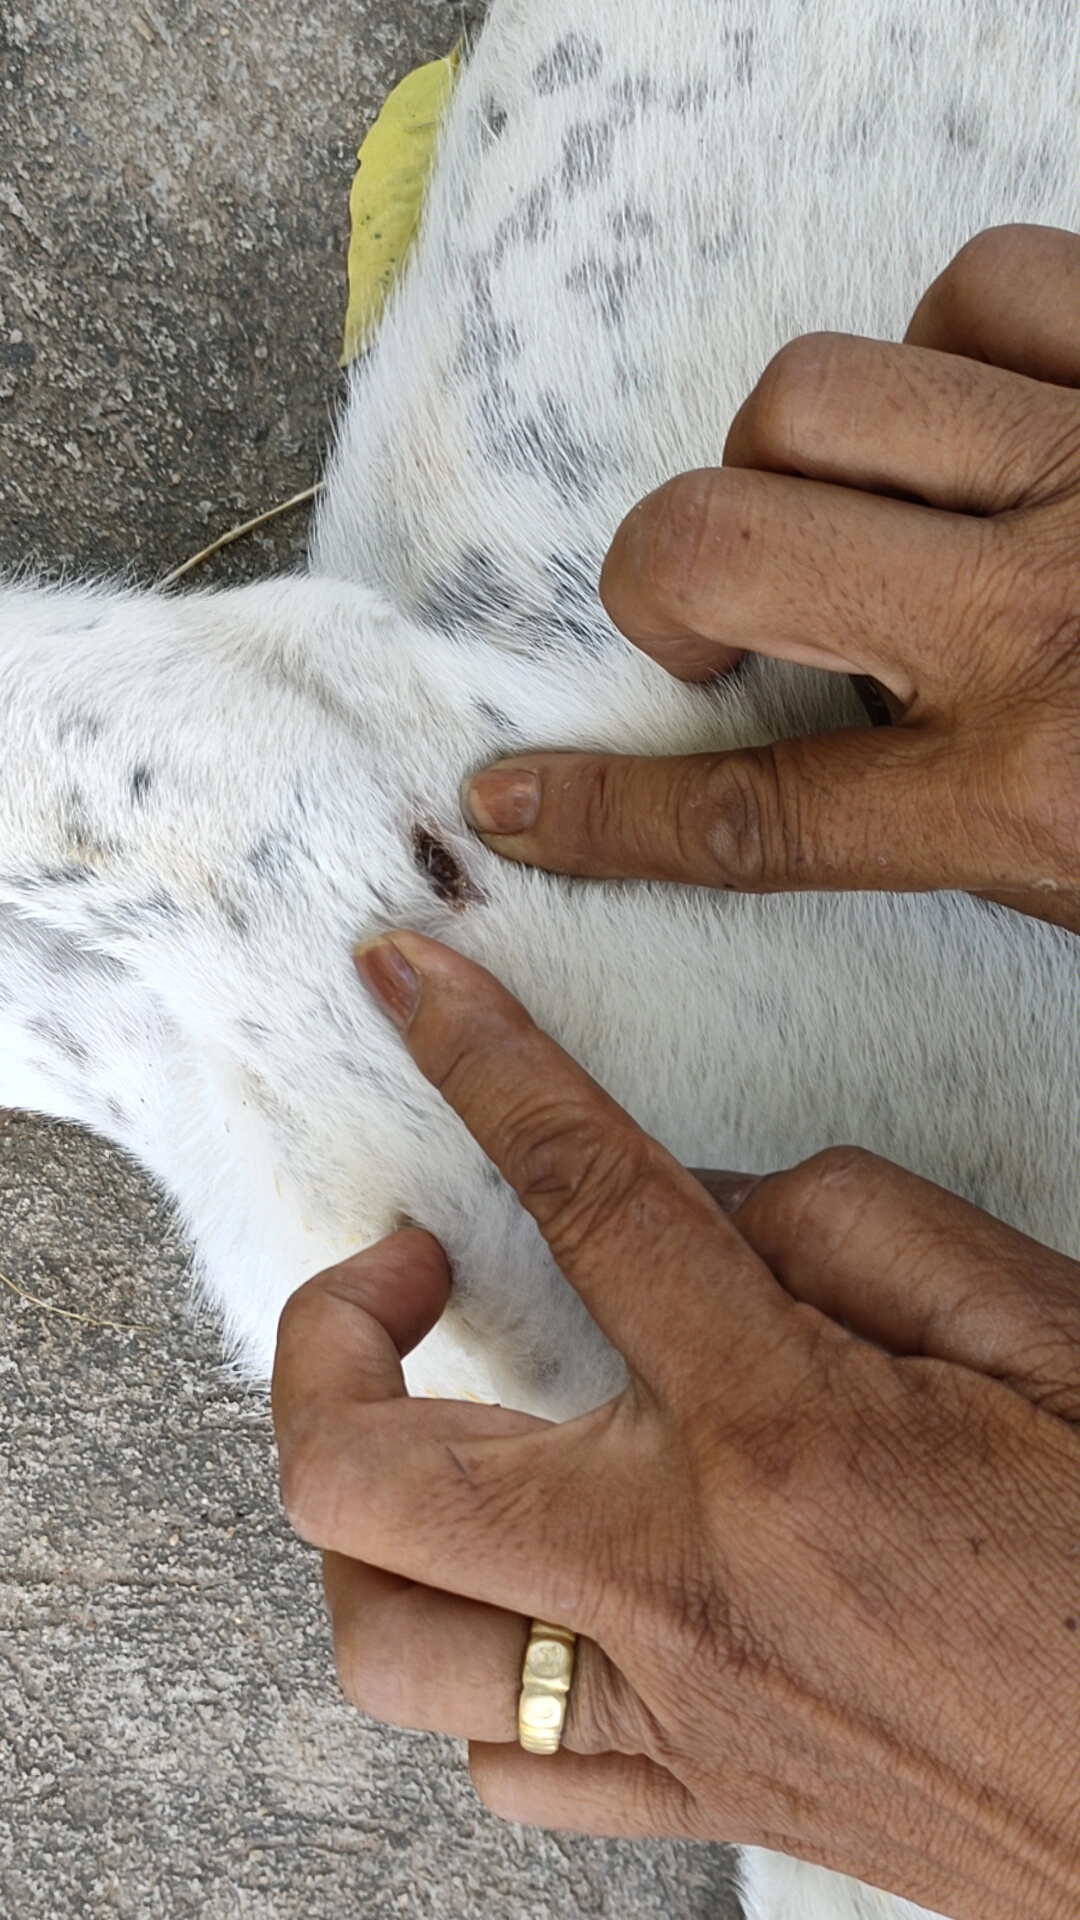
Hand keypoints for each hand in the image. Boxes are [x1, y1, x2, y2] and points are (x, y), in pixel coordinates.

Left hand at [272, 931, 1079, 1919]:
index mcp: (782, 1438)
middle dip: (327, 1338)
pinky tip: (535, 1587)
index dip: (480, 1062)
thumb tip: (699, 1200)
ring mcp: (678, 1716)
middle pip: (364, 1473)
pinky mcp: (705, 1797)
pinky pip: (504, 1762)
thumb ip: (854, 1229)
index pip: (585, 1197)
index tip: (412, 986)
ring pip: (387, 1639)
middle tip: (405, 1269)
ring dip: (375, 1513)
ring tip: (451, 1430)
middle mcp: (686, 1588)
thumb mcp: (1045, 1334)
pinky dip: (476, 1657)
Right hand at [458, 225, 1079, 930]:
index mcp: (1033, 788)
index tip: (515, 798)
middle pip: (726, 550)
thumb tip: (817, 743)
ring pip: (817, 395)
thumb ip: (959, 831)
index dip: (607, 812)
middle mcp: (1041, 620)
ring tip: (842, 508)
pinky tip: (954, 411)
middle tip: (708, 626)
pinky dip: (942, 337)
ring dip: (789, 456)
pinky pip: (989, 287)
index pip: (757, 813)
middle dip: (666, 586)